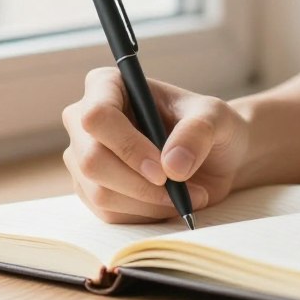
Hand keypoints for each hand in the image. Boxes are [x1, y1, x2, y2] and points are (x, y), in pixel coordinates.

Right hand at [62, 67, 249, 222]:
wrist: (215, 157)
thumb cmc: (210, 126)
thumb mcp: (216, 118)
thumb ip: (198, 132)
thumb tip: (171, 165)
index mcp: (109, 85)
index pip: (97, 116)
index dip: (128, 146)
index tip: (163, 170)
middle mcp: (85, 119)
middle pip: (92, 160)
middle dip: (139, 182)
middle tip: (178, 188)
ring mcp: (83, 156)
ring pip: (100, 192)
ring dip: (149, 201)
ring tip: (187, 194)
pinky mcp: (90, 189)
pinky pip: (109, 212)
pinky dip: (145, 214)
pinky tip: (170, 201)